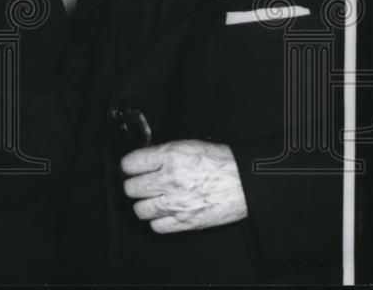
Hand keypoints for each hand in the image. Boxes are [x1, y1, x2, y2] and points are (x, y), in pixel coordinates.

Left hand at [121, 139, 247, 232]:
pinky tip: (163, 212)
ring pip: (140, 210)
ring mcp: (177, 203)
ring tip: (151, 199)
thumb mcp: (186, 146)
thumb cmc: (218, 161)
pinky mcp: (186, 222)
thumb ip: (161, 154)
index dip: (128, 166)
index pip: (130, 164)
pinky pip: (157, 227)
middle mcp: (170, 180)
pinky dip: (157, 220)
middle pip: (131, 188)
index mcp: (169, 157)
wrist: (244, 181)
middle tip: (141, 184)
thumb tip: (140, 161)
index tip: (131, 168)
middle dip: (133, 185)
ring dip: (143, 204)